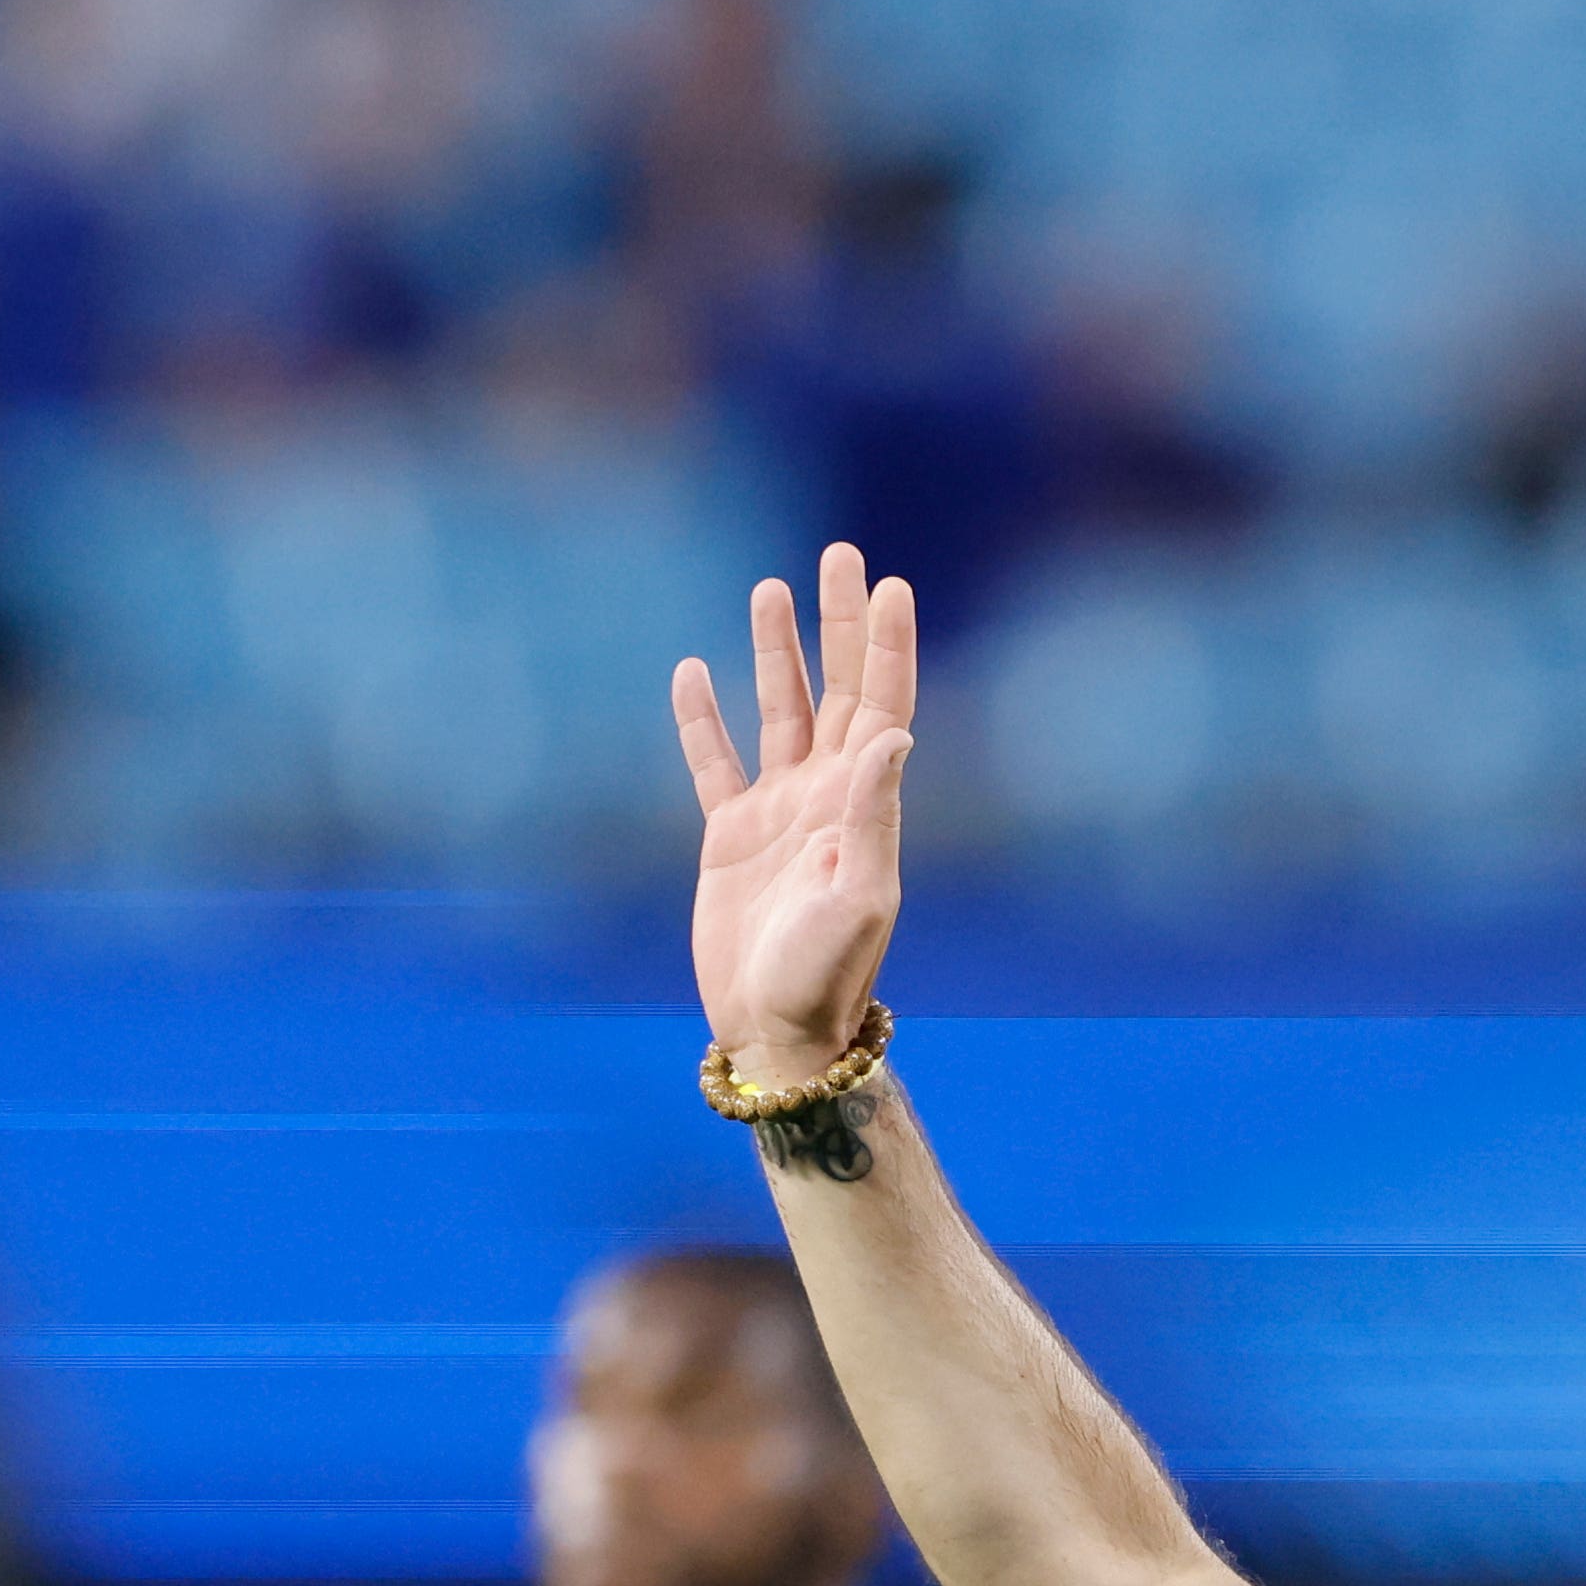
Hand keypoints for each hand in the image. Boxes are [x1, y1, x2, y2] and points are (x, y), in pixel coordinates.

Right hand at [675, 542, 918, 1089]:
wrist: (777, 1030)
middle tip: (840, 554)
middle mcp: (828, 799)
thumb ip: (870, 814)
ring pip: (780, 712)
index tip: (889, 584)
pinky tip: (692, 669)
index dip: (887, 645)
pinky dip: (702, 718)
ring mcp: (780, 813)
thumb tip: (893, 734)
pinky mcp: (731, 837)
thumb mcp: (855, 895)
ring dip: (779, 652)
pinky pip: (715, 762)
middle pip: (837, 690)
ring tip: (773, 588)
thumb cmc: (824, 976)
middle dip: (840, 624)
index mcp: (865, 807)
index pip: (882, 706)